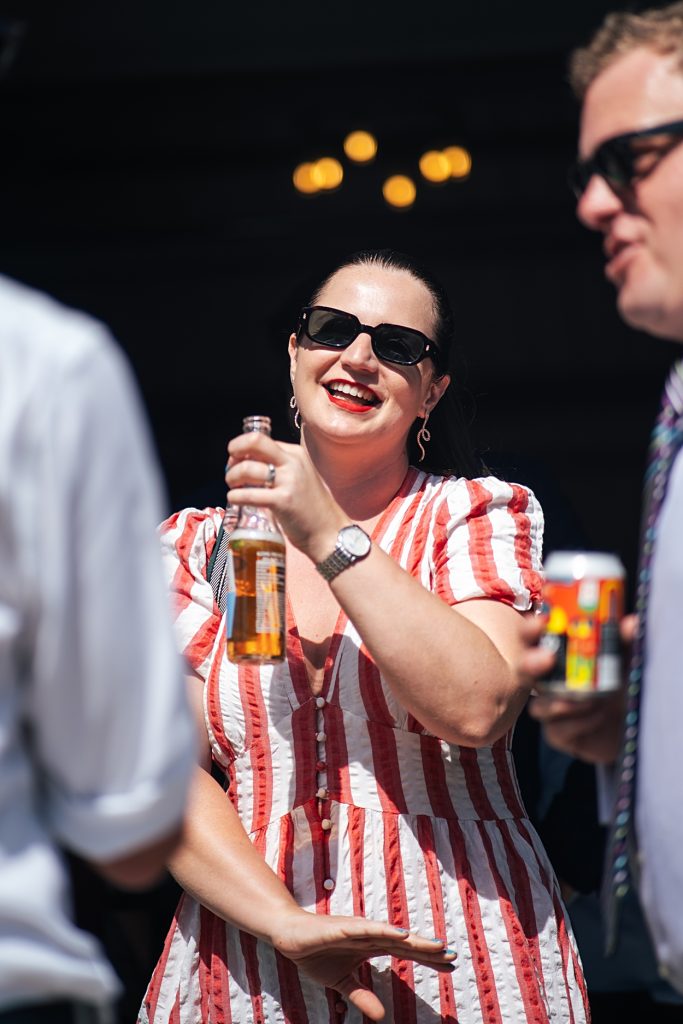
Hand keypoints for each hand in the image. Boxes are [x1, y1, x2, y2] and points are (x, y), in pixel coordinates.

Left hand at [225, 431, 345, 561]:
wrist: (329, 532)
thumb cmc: (311, 508)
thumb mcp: (299, 477)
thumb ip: (280, 468)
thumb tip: (246, 465)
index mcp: (296, 454)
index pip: (260, 440)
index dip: (241, 449)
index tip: (235, 461)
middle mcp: (293, 462)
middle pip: (254, 442)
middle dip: (234, 453)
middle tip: (229, 470)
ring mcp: (289, 481)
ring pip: (247, 469)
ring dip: (232, 478)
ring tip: (232, 488)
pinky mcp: (283, 501)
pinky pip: (249, 494)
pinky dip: (235, 496)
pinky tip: (234, 499)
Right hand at [271, 910, 455, 1020]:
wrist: (288, 935)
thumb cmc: (316, 952)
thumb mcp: (341, 981)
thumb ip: (361, 995)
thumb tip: (381, 1017)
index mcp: (370, 945)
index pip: (404, 953)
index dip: (427, 958)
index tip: (451, 965)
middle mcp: (368, 935)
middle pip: (404, 943)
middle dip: (428, 950)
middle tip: (453, 955)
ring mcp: (356, 929)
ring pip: (391, 935)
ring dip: (414, 940)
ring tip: (436, 945)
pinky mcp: (342, 927)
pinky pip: (366, 928)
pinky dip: (384, 930)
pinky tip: (400, 933)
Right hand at [522, 612, 636, 763]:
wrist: (636, 726)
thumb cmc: (624, 686)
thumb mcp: (625, 660)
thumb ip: (624, 642)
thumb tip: (630, 624)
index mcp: (557, 657)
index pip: (533, 640)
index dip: (530, 631)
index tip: (541, 623)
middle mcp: (548, 681)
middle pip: (523, 671)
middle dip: (530, 663)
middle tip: (548, 658)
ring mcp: (551, 710)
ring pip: (538, 707)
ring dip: (562, 701)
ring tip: (593, 699)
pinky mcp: (559, 735)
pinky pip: (558, 730)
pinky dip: (580, 722)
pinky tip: (599, 715)